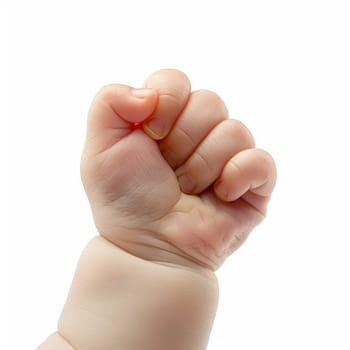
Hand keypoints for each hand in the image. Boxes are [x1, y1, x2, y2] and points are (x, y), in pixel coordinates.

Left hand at [80, 69, 275, 269]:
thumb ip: (110, 102)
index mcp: (168, 118)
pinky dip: (238, 176)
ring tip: (187, 191)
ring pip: (234, 131)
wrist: (148, 246)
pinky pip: (261, 161)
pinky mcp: (253, 183)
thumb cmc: (125, 200)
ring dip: (202, 167)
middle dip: (182, 143)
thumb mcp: (100, 149)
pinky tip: (220, 195)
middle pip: (210, 102)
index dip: (166, 105)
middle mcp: (201, 132)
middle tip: (169, 173)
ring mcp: (229, 156)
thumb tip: (150, 93)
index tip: (149, 137)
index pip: (176, 80)